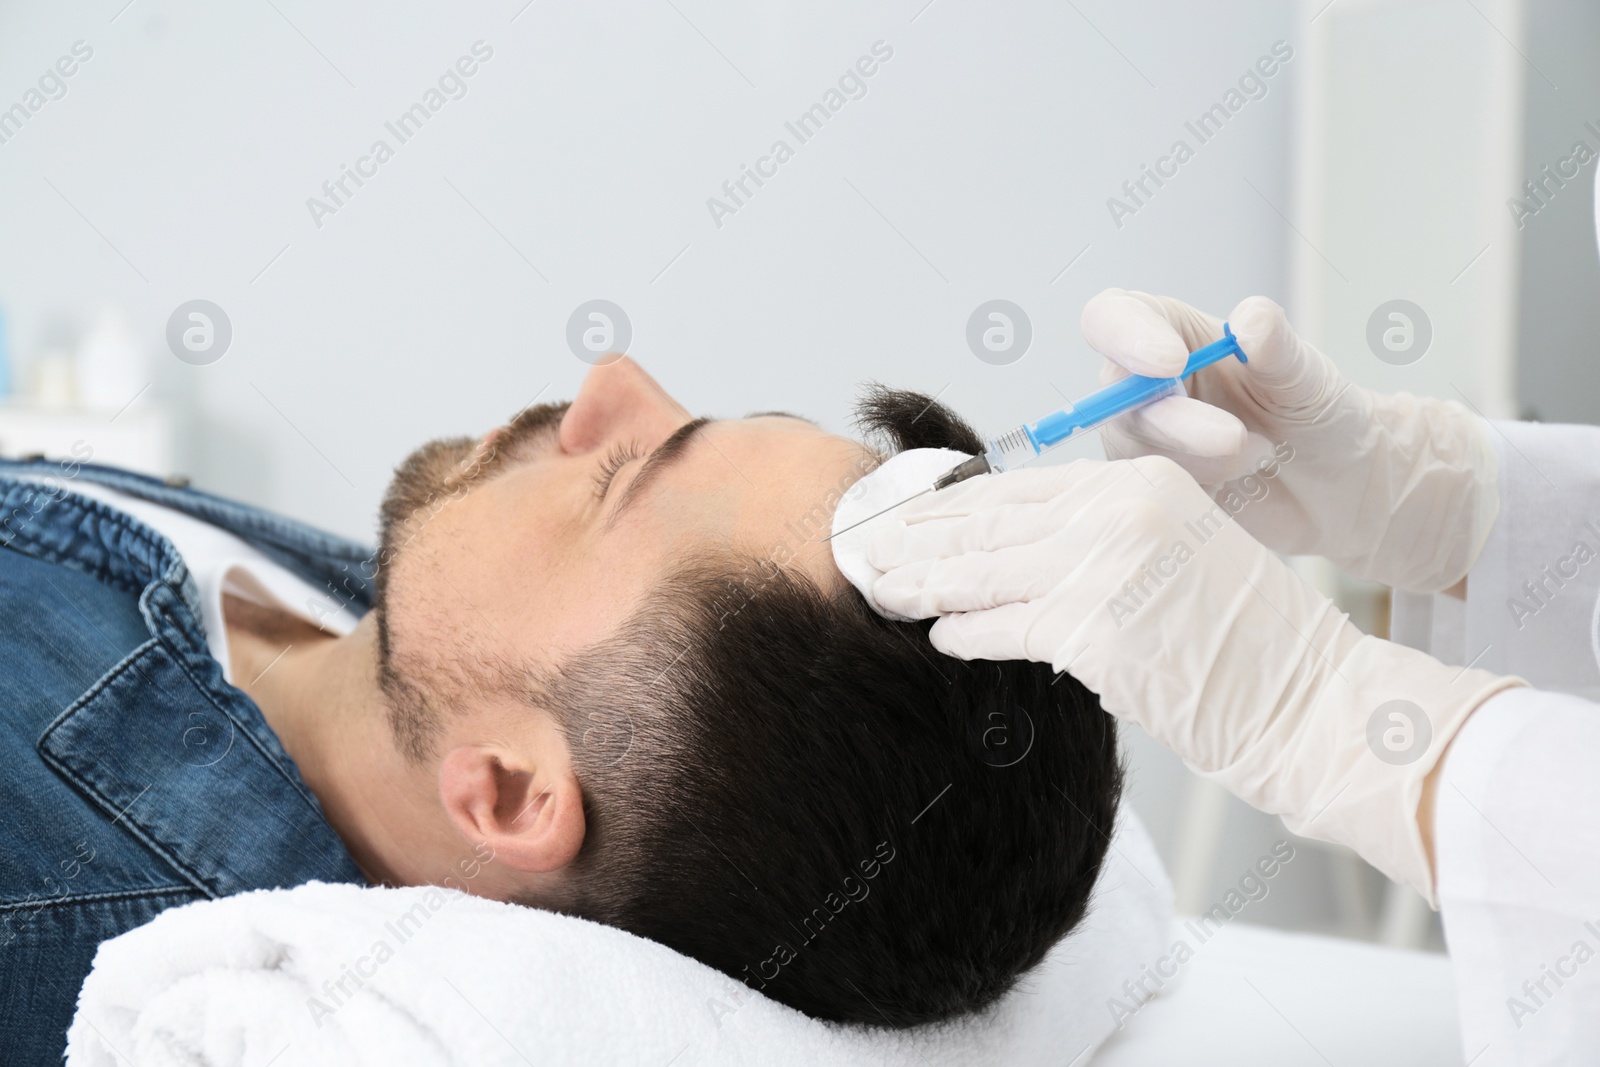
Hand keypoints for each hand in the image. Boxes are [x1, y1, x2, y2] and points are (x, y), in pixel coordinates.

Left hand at [867, 460, 1520, 901]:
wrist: (1316, 700)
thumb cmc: (1251, 642)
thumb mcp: (1180, 554)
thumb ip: (1101, 541)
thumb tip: (1015, 556)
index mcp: (1140, 483)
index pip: (1019, 487)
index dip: (952, 503)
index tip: (906, 513)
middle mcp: (1118, 513)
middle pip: (988, 520)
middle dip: (916, 536)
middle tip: (861, 546)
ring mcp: (1102, 570)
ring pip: (983, 571)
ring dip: (919, 582)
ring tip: (876, 588)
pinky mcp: (1093, 633)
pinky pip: (1004, 628)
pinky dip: (965, 633)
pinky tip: (935, 635)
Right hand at [1080, 289, 1498, 594]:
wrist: (1340, 489)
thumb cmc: (1319, 416)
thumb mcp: (1307, 376)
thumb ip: (1277, 347)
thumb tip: (1249, 319)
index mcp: (1170, 334)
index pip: (1111, 318)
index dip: (1125, 337)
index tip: (1170, 362)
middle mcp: (1144, 387)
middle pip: (1117, 398)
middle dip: (1175, 423)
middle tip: (1235, 438)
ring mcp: (1145, 442)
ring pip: (1136, 452)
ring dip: (1201, 460)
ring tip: (1263, 455)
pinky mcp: (1154, 491)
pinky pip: (1151, 495)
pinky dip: (1201, 492)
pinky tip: (1244, 485)